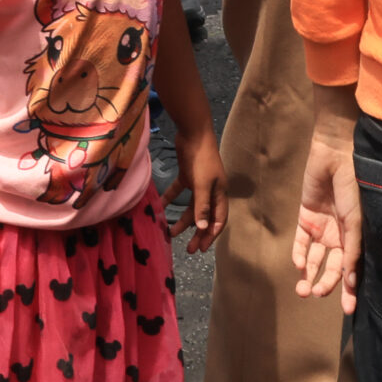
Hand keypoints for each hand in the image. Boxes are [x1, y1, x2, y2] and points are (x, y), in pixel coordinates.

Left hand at [162, 124, 226, 252]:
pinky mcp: (187, 174)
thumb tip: (202, 228)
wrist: (194, 132)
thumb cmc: (202, 159)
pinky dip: (170, 200)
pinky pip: (179, 192)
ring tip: (171, 233)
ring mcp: (199, 182)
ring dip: (183, 220)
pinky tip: (160, 208)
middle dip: (198, 233)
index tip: (202, 249)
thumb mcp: (203, 184)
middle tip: (190, 250)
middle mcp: (211, 189)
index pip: (219, 219)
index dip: (212, 234)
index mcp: (220, 192)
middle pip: (205, 216)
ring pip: (192, 206)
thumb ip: (202, 206)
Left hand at [290, 116, 359, 309]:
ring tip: (303, 289)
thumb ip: (352, 249)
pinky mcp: (306, 218)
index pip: (355, 268)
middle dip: (327, 284)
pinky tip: (298, 265)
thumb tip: (352, 281)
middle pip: (333, 268)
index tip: (349, 311)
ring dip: (310, 274)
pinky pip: (300, 243)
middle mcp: (341, 235)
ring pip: (315, 259)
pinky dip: (298, 255)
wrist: (334, 154)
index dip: (353, 290)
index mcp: (358, 235)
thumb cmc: (353, 186)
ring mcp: (323, 227)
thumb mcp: (356, 220)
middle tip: (317, 294)